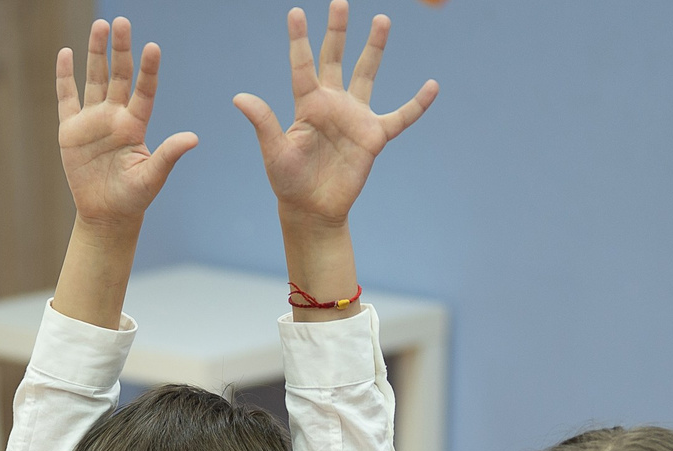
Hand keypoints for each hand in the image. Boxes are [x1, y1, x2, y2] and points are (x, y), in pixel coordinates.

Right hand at [57, 17, 197, 231]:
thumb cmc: (133, 197)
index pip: (144, 90)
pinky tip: (65, 54)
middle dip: (120, 49)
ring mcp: (92, 120)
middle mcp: (115, 116)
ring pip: (94, 79)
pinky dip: (64, 77)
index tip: (153, 47)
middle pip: (118, 75)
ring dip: (96, 53)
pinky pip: (66, 98)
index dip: (148, 70)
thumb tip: (193, 138)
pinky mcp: (70, 130)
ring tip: (100, 26)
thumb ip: (168, 155)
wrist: (105, 215)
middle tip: (122, 22)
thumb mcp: (151, 178)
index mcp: (135, 125)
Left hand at [235, 4, 436, 230]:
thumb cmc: (288, 181)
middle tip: (339, 2)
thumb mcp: (275, 152)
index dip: (299, 39)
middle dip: (337, 31)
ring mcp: (354, 117)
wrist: (312, 209)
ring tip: (381, 20)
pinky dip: (417, 104)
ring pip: (367, 74)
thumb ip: (264, 123)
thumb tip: (239, 97)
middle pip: (335, 58)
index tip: (295, 12)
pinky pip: (400, 117)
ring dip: (374, 48)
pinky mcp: (373, 136)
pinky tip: (433, 86)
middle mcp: (332, 103)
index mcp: (307, 104)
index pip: (302, 65)